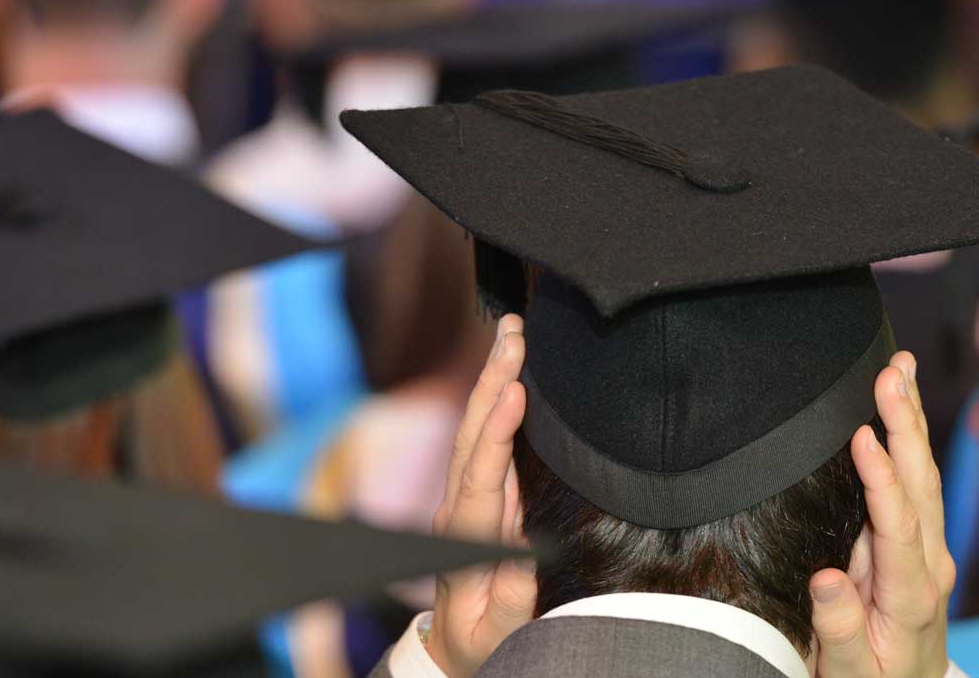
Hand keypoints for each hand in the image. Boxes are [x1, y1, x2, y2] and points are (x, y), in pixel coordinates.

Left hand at [426, 315, 537, 677]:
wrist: (451, 646)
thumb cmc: (479, 641)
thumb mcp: (495, 632)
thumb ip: (510, 599)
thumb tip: (527, 553)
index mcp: (465, 536)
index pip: (481, 474)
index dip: (498, 432)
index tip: (514, 390)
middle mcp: (461, 505)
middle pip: (474, 434)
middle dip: (493, 379)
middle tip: (513, 332)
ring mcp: (467, 495)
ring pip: (478, 428)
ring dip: (494, 378)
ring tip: (511, 333)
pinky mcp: (480, 490)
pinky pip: (488, 437)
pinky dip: (499, 399)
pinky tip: (511, 369)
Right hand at [809, 352, 957, 677]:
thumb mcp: (850, 675)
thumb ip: (838, 630)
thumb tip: (826, 579)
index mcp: (911, 596)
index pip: (898, 526)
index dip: (882, 479)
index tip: (863, 435)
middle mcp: (930, 565)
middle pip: (921, 485)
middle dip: (905, 424)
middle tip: (891, 372)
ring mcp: (930, 551)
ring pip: (925, 475)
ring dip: (911, 419)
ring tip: (899, 367)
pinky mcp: (921, 543)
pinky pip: (918, 483)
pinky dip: (910, 438)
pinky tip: (899, 405)